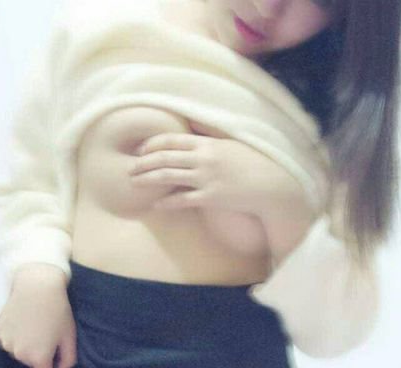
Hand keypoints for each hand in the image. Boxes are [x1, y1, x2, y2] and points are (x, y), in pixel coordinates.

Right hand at [0, 266, 76, 367]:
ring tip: (33, 326)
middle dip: (38, 354)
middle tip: (45, 333)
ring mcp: (6, 343)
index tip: (54, 352)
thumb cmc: (58, 312)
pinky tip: (21, 321)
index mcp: (38, 358)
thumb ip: (68, 360)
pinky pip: (7, 340)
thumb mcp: (69, 337)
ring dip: (24, 345)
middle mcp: (19, 354)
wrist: (36, 286)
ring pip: (17, 352)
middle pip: (30, 363)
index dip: (50, 366)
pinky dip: (14, 335)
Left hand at [129, 121, 299, 216]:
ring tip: (134, 182)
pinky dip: (167, 202)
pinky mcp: (210, 198)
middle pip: (165, 158)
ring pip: (168, 176)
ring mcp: (206, 179)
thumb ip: (210, 138)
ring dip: (148, 179)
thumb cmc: (254, 163)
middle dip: (143, 162)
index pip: (172, 139)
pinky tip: (155, 204)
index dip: (152, 144)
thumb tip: (193, 130)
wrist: (271, 185)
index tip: (140, 150)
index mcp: (207, 143)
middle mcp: (203, 159)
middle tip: (129, 168)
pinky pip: (182, 200)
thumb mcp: (231, 144)